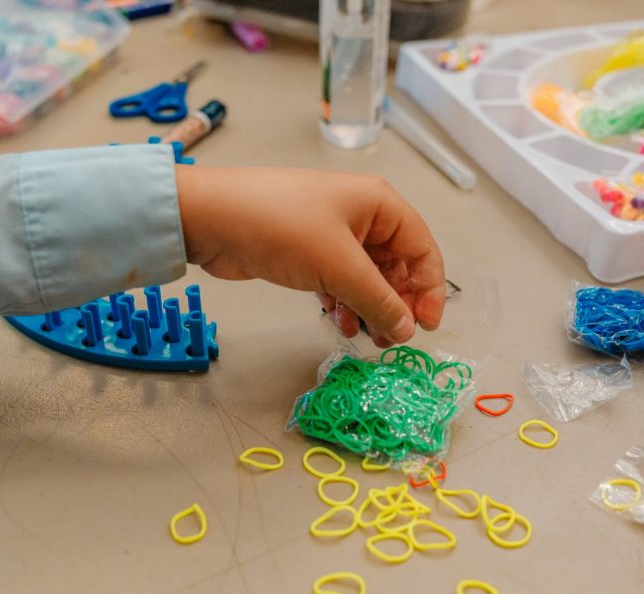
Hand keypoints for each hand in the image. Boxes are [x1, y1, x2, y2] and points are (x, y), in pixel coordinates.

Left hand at [176, 166, 445, 346]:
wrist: (214, 220)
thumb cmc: (281, 226)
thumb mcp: (339, 267)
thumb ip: (379, 301)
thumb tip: (408, 329)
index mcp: (378, 204)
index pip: (422, 248)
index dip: (429, 289)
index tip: (426, 326)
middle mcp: (360, 216)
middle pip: (396, 266)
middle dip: (396, 304)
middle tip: (392, 339)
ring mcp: (332, 234)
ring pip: (366, 278)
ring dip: (369, 308)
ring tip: (366, 337)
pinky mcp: (308, 252)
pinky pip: (339, 282)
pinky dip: (343, 303)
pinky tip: (338, 323)